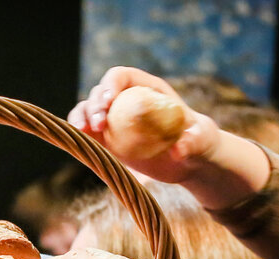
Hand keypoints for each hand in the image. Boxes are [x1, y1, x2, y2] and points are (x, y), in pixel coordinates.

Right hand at [67, 66, 220, 184]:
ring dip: (81, 118)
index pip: (120, 76)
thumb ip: (193, 141)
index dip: (109, 85)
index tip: (108, 102)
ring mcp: (114, 119)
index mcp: (147, 88)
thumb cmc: (199, 142)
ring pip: (88, 110)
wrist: (190, 161)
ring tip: (83, 132)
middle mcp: (126, 99)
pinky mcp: (107, 138)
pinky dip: (79, 133)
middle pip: (100, 93)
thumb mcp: (202, 139)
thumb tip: (178, 149)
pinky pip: (87, 131)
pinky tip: (77, 141)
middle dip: (94, 105)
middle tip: (99, 125)